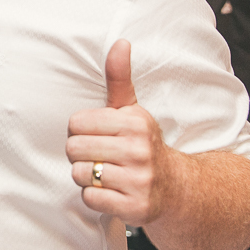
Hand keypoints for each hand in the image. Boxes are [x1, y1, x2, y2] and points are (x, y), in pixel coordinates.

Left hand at [66, 39, 173, 223]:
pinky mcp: (135, 207)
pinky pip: (90, 198)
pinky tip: (110, 191)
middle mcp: (139, 150)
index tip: (97, 136)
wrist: (176, 188)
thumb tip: (120, 42)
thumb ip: (119, 78)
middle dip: (81, 154)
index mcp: (135, 123)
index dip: (81, 131)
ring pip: (80, 175)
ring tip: (105, 174)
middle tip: (99, 156)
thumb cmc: (142, 144)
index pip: (77, 123)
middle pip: (74, 149)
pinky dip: (94, 197)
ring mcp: (138, 180)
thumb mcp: (132, 110)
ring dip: (87, 177)